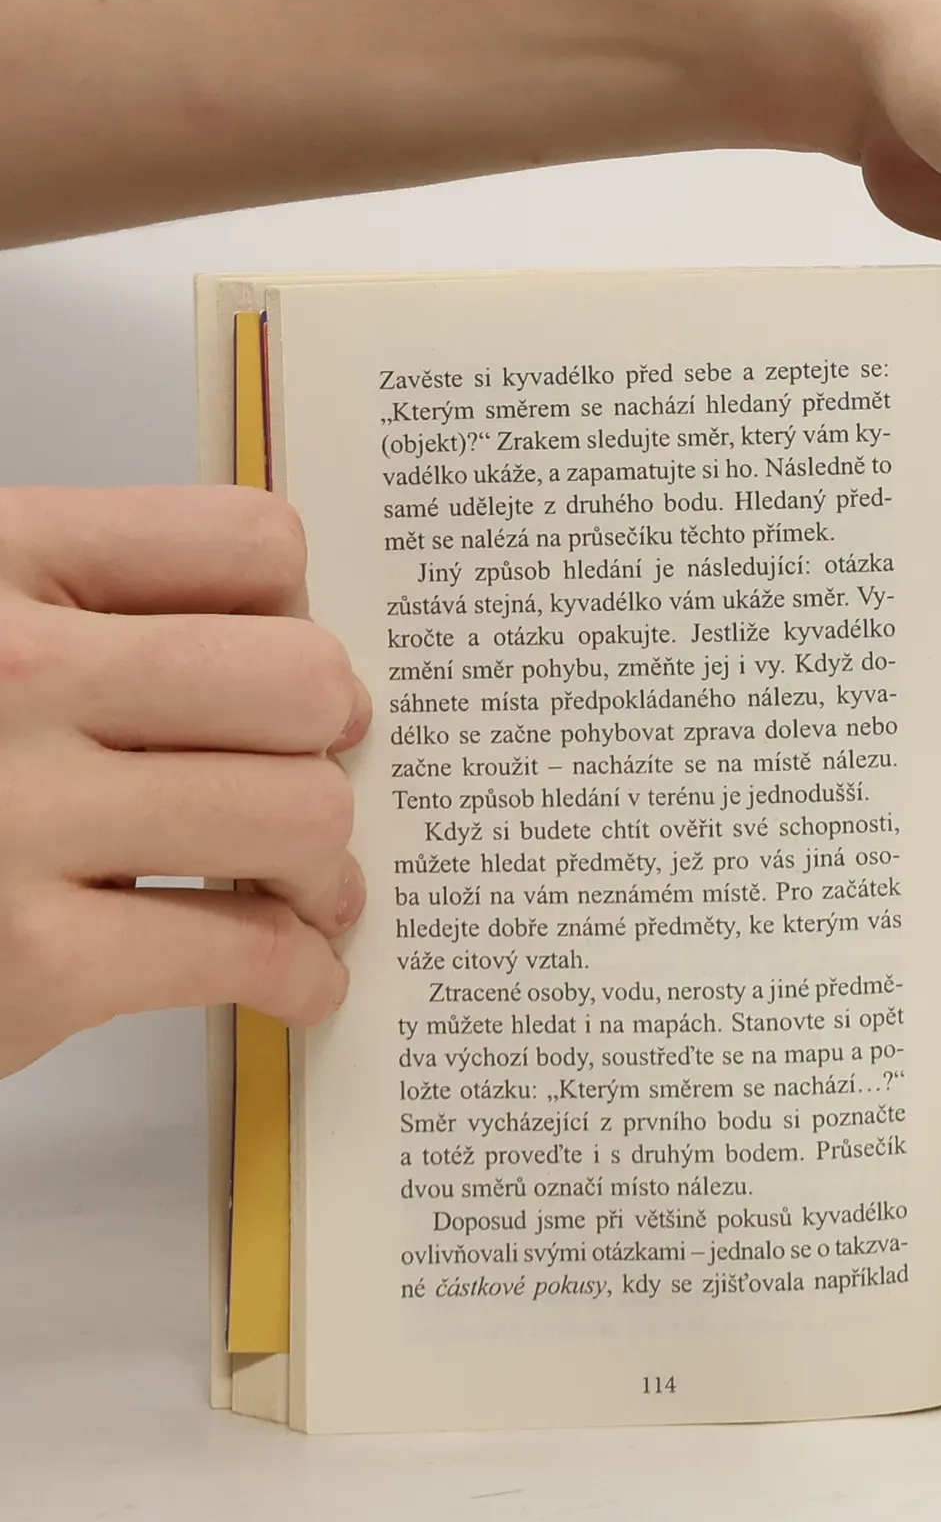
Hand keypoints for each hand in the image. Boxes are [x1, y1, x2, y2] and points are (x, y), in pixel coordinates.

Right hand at [0, 487, 365, 1076]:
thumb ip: (94, 617)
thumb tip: (294, 664)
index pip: (250, 545)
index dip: (297, 620)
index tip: (290, 682)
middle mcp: (11, 672)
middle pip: (302, 682)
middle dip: (328, 747)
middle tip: (308, 782)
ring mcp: (19, 815)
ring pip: (298, 813)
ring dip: (322, 867)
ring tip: (302, 892)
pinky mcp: (35, 958)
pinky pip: (247, 947)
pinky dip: (298, 972)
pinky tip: (293, 976)